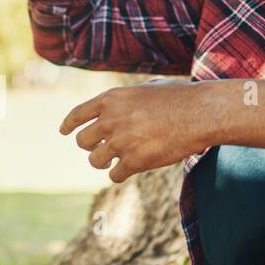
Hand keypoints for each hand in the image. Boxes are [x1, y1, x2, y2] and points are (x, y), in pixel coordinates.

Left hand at [60, 80, 213, 183]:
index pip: (78, 114)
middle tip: (103, 149)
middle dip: (90, 146)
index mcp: (111, 99)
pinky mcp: (134, 161)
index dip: (68, 124)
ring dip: (103, 162)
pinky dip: (120, 174)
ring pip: (94, 161)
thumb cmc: (180, 98)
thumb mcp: (146, 88)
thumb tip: (117, 109)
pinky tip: (129, 170)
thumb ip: (126, 100)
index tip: (63, 131)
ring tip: (114, 162)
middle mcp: (110, 120)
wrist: (200, 113)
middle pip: (82, 141)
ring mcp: (120, 141)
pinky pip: (114, 175)